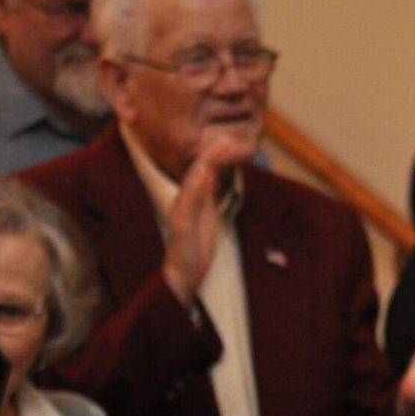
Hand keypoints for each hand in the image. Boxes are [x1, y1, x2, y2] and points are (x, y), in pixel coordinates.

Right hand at [162, 133, 244, 306]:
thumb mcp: (212, 219)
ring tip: (219, 147)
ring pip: (193, 185)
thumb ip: (219, 198)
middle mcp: (187, 203)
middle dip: (213, 153)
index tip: (234, 137)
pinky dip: (194, 190)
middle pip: (200, 172)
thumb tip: (233, 179)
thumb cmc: (196, 248)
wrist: (182, 279)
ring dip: (206, 165)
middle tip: (230, 136)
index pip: (208, 172)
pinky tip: (203, 176)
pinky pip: (186, 207)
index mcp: (197, 200)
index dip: (218, 154)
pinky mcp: (180, 230)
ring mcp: (181, 215)